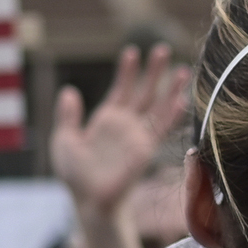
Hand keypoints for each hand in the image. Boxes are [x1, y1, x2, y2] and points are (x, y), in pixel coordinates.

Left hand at [52, 45, 191, 218]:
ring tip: (183, 69)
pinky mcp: (146, 149)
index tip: (132, 52)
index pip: (121, 90)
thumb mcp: (64, 140)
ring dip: (171, 89)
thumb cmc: (75, 174)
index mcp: (107, 119)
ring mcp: (138, 136)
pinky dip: (172, 115)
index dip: (127, 72)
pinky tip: (182, 100)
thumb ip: (68, 116)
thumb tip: (69, 91)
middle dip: (153, 72)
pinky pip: (161, 129)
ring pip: (158, 107)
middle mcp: (126, 125)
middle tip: (162, 49)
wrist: (88, 198)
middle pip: (144, 92)